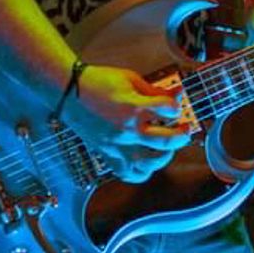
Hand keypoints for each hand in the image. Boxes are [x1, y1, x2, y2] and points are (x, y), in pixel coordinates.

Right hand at [62, 64, 190, 182]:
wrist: (69, 91)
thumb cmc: (97, 81)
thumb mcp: (130, 78)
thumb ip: (154, 90)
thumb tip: (176, 93)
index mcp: (134, 107)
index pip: (169, 109)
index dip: (176, 105)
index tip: (175, 104)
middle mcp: (128, 130)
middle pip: (166, 141)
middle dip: (182, 135)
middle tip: (185, 130)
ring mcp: (117, 145)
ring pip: (149, 163)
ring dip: (164, 156)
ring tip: (167, 148)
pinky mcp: (107, 153)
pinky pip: (127, 173)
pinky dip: (140, 172)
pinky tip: (146, 162)